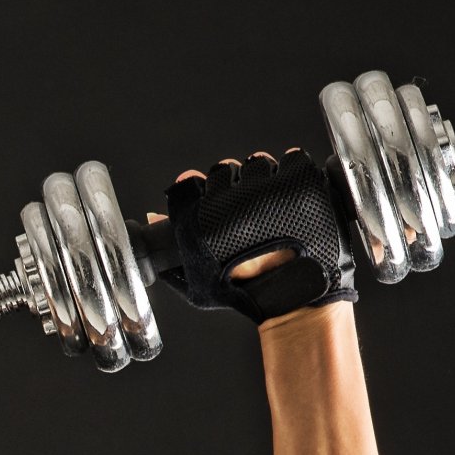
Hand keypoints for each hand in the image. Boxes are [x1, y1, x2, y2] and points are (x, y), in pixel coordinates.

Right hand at [145, 154, 292, 279]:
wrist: (287, 295)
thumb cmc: (243, 291)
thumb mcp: (198, 280)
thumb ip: (171, 253)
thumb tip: (155, 216)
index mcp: (205, 223)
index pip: (192, 182)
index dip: (199, 183)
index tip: (210, 190)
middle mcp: (233, 203)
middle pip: (225, 168)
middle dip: (232, 181)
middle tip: (245, 201)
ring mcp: (269, 193)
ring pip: (258, 162)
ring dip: (262, 175)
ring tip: (269, 199)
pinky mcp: (299, 186)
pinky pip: (292, 160)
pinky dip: (292, 169)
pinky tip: (290, 191)